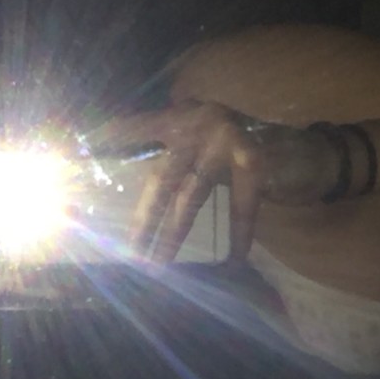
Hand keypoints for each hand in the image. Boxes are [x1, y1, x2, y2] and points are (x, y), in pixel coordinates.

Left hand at [88, 100, 337, 262]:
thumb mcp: (205, 146)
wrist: (305, 148)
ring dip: (174, 234)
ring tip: (158, 263)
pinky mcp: (257, 162)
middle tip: (127, 250)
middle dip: (143, 219)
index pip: (134, 129)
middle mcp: (201, 121)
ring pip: (192, 197)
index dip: (105, 145)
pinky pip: (242, 209)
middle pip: (162, 178)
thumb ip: (176, 157)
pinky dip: (238, 235)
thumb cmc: (246, 152)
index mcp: (183, 115)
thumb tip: (133, 191)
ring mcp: (229, 140)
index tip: (74, 161)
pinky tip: (232, 259)